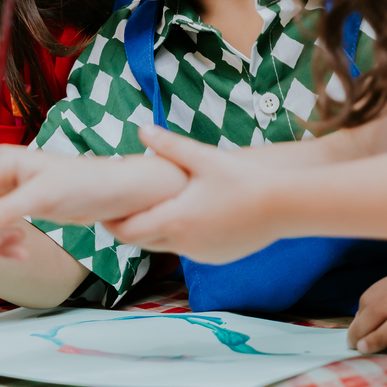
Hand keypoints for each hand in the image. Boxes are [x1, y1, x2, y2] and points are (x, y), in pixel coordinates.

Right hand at [0, 143, 187, 267]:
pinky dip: (4, 244)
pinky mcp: (17, 206)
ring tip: (19, 253)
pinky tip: (21, 251)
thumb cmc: (84, 185)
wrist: (113, 194)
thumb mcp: (44, 197)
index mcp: (1, 160)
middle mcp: (0, 172)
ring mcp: (7, 190)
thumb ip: (7, 211)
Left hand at [102, 125, 282, 262]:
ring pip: (165, 246)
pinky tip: (187, 217)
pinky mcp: (217, 257)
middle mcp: (183, 244)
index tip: (102, 211)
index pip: (127, 231)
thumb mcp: (204, 158)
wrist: (284, 207)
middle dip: (129, 226)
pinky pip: (188, 249)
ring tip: (154, 208)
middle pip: (142, 242)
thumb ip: (170, 145)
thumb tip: (141, 129)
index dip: (111, 223)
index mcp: (174, 221)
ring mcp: (200, 254)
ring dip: (156, 231)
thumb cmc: (243, 180)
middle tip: (121, 209)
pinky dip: (180, 236)